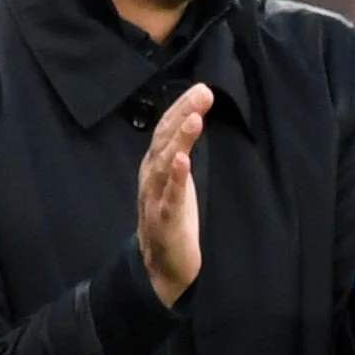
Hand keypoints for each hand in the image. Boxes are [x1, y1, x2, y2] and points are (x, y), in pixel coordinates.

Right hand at [138, 84, 212, 306]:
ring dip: (179, 140)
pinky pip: (170, 197)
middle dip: (182, 114)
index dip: (181, 107)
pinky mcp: (165, 220)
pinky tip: (183, 162)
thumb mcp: (178, 178)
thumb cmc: (173, 217)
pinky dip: (176, 178)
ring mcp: (155, 198)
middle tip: (203, 93)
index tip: (201, 88)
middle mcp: (151, 177)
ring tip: (194, 119)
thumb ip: (181, 150)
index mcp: (154, 165)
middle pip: (164, 139)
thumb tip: (194, 117)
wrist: (162, 266)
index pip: (166, 129)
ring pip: (165, 163)